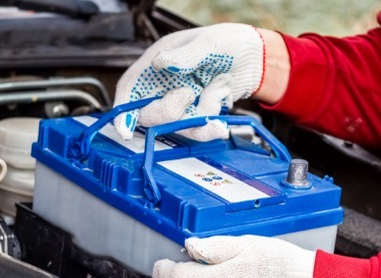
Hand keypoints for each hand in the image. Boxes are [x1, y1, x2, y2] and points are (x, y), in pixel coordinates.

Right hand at [113, 23, 265, 141]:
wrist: (257, 59)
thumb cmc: (229, 42)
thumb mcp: (207, 43)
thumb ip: (184, 56)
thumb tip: (159, 63)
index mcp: (157, 64)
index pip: (130, 88)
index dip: (123, 110)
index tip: (124, 128)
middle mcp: (164, 86)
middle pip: (149, 114)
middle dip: (168, 111)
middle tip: (188, 94)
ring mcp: (181, 103)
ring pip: (175, 127)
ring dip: (200, 115)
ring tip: (218, 90)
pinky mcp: (197, 115)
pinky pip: (196, 132)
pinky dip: (209, 128)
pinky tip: (220, 123)